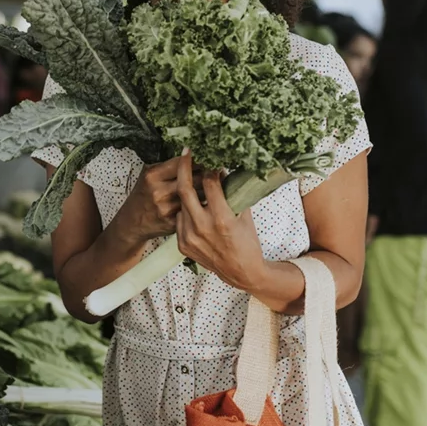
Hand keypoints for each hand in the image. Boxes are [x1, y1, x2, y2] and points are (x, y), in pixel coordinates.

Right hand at [114, 155, 203, 243]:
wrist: (133, 222)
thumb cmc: (143, 195)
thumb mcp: (149, 175)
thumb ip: (169, 165)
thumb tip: (194, 156)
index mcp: (153, 176)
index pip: (182, 163)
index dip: (197, 160)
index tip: (206, 158)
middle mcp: (159, 192)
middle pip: (193, 178)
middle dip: (206, 174)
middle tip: (213, 171)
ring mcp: (166, 208)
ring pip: (197, 195)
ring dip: (207, 190)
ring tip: (211, 185)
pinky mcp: (173, 223)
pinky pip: (194, 210)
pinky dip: (201, 205)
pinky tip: (203, 202)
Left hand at [175, 151, 264, 289]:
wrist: (241, 272)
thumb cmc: (247, 242)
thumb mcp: (245, 215)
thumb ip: (232, 194)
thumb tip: (223, 172)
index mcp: (222, 219)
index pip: (209, 183)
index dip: (209, 168)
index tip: (209, 159)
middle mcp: (202, 228)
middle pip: (185, 189)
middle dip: (185, 167)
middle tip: (187, 153)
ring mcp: (190, 237)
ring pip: (181, 204)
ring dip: (187, 192)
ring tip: (194, 183)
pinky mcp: (182, 245)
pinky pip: (179, 219)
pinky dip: (186, 211)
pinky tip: (194, 208)